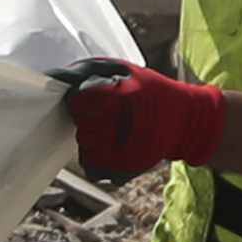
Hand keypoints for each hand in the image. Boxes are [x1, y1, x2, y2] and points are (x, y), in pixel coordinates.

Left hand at [50, 55, 223, 179]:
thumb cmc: (152, 91)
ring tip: (116, 129)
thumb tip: (56, 76)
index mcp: (117, 97)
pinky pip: (92, 166)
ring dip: (94, 137)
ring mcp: (118, 152)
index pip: (76, 102)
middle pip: (80, 125)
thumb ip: (88, 71)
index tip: (95, 100)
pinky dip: (99, 156)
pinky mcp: (121, 171)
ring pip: (85, 145)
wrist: (186, 121)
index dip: (83, 100)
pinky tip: (116, 145)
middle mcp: (116, 126)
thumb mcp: (124, 70)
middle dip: (89, 118)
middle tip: (110, 114)